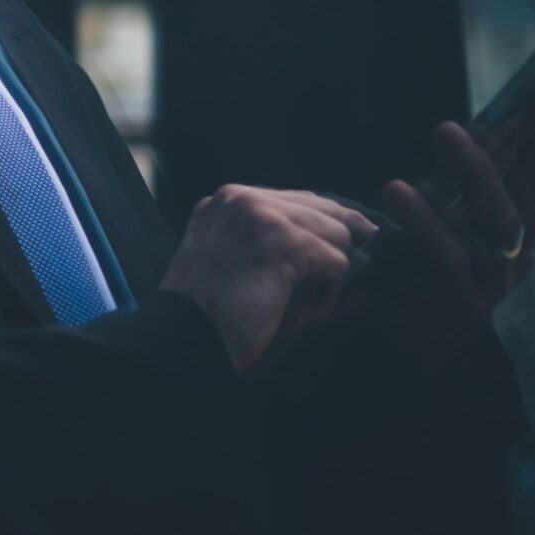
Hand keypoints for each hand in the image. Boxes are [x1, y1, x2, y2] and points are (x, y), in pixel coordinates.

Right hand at [158, 185, 376, 370]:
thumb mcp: (232, 255)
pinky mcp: (282, 241)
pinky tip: (312, 309)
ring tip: (311, 300)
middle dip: (336, 246)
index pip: (298, 199)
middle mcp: (242, 198)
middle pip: (323, 209)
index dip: (324, 225)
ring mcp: (261, 216)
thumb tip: (338, 232)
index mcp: (227, 200)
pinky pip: (337, 261)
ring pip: (336, 233)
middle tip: (336, 281)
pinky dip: (331, 291)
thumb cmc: (211, 308)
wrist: (188, 336)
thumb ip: (265, 235)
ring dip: (332, 271)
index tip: (346, 248)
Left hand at [349, 60, 534, 351]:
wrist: (385, 346)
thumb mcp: (445, 216)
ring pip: (499, 217)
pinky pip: (447, 254)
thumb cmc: (413, 272)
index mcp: (520, 226)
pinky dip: (424, 220)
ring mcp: (494, 278)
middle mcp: (518, 250)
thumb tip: (484, 126)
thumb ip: (465, 180)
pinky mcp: (457, 301)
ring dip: (474, 170)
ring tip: (443, 129)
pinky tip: (397, 189)